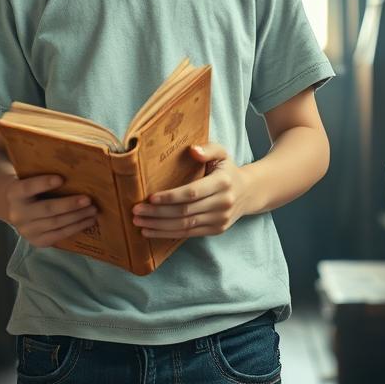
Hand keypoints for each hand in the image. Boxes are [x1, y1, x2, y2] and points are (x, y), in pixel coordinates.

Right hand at [4, 174, 96, 247]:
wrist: (15, 208)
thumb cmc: (31, 188)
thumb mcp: (30, 178)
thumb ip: (44, 173)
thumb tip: (75, 168)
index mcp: (14, 193)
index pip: (28, 187)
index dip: (44, 183)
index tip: (61, 178)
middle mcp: (17, 213)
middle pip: (47, 209)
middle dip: (69, 204)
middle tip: (88, 199)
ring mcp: (26, 230)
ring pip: (55, 223)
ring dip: (77, 217)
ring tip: (93, 210)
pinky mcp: (36, 241)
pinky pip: (58, 235)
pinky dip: (75, 228)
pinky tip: (88, 221)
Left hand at [131, 142, 252, 237]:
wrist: (248, 192)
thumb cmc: (227, 170)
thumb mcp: (221, 153)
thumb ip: (207, 149)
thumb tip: (192, 150)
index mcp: (223, 182)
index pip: (192, 192)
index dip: (171, 197)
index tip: (150, 197)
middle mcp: (223, 203)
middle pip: (185, 212)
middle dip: (158, 213)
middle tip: (136, 211)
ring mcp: (220, 219)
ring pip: (185, 226)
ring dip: (159, 226)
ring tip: (139, 223)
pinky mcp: (216, 230)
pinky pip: (189, 234)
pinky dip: (168, 234)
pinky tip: (151, 231)